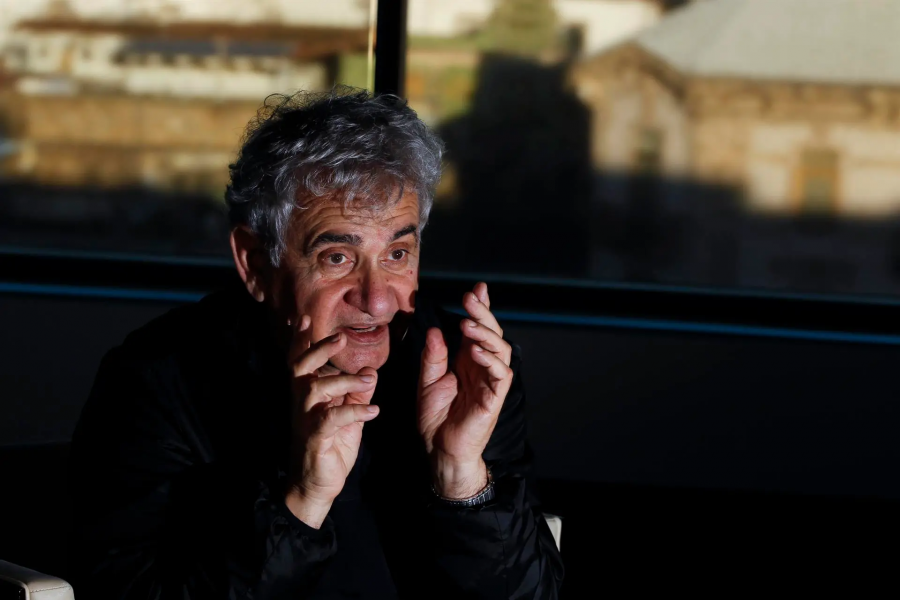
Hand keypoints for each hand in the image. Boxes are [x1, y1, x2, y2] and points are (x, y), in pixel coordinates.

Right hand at [284, 315, 379, 527]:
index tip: (304, 317)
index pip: (303, 361)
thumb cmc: (330, 444)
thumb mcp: (348, 414)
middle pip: (301, 366)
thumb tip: (370, 370)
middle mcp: (302, 401)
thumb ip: (357, 392)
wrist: (316, 483)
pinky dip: (354, 412)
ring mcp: (306, 418)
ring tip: (367, 380)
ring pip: (316, 388)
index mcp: (308, 393)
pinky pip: (332, 419)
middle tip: (340, 338)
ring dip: (344, 381)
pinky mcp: (316, 437)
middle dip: (319, 349)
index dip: (302, 340)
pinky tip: (374, 410)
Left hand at [417, 283, 512, 498]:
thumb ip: (433, 357)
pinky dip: (490, 360)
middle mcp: (482, 368)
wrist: (439, 449)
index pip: (478, 330)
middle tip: (470, 299)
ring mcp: (491, 382)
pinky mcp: (494, 398)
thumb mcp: (427, 381)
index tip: (477, 289)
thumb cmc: (435, 418)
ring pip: (500, 350)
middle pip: (492, 334)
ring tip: (467, 325)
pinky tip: (475, 351)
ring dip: (486, 335)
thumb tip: (436, 331)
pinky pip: (500, 374)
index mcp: (467, 361)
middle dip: (483, 314)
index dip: (480, 309)